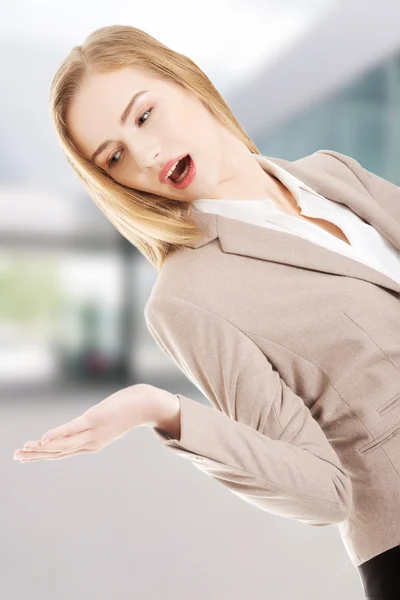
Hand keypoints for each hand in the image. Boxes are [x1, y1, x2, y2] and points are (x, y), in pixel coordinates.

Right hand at [13, 383, 168, 462]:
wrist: (147, 405)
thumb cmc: (129, 409)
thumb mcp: (110, 418)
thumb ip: (98, 422)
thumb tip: (90, 420)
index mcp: (92, 443)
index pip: (63, 452)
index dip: (43, 455)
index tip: (25, 456)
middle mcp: (91, 442)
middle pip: (59, 452)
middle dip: (36, 455)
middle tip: (16, 457)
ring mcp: (93, 432)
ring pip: (62, 445)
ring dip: (40, 449)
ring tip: (22, 451)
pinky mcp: (95, 420)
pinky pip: (72, 430)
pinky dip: (57, 435)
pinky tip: (42, 440)